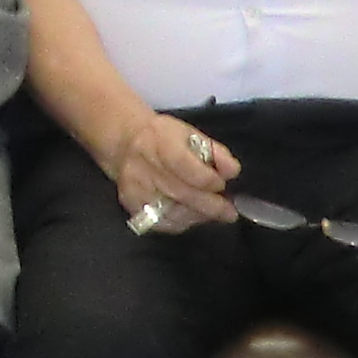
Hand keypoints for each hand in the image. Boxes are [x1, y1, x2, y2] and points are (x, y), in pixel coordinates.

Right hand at [106, 110, 237, 233]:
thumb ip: (216, 152)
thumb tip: (233, 172)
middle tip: (229, 212)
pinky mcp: (131, 205)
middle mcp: (143, 167)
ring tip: (213, 214)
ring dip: (199, 216)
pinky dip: (182, 223)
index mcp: (160, 142)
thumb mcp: (191, 134)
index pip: (186, 167)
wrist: (125, 142)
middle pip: (182, 193)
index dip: (208, 180)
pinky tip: (193, 217)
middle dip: (211, 205)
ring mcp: (135, 189)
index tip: (222, 184)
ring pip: (173, 213)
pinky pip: (161, 223)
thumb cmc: (163, 138)